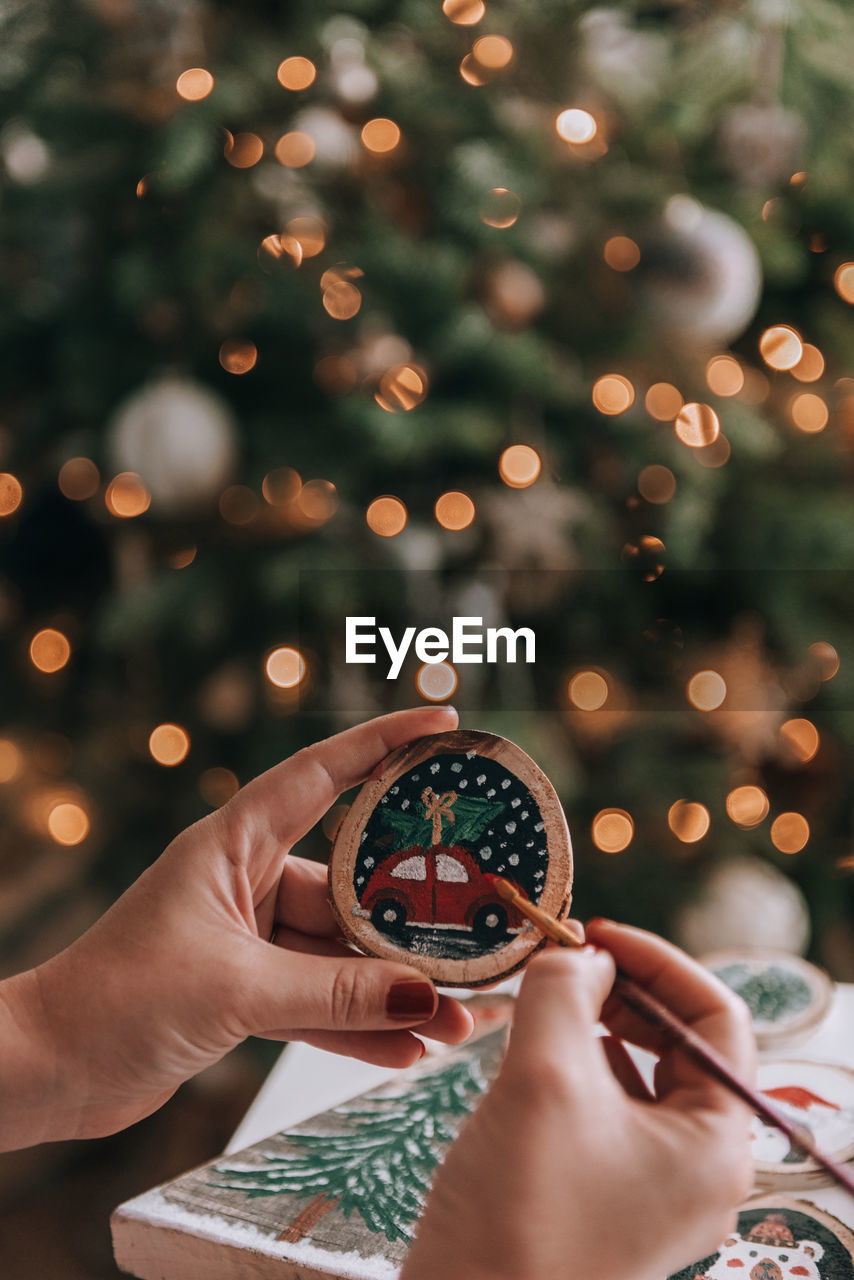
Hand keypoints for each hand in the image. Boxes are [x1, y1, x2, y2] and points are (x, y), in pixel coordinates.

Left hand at [0, 706, 473, 1149]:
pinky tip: (407, 1051)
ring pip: (338, 956)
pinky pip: (316, 1001)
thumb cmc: (118, 999)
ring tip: (457, 1020)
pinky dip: (356, 1025)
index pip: (322, 774)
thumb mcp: (237, 988)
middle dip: (409, 926)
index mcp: (233, 843)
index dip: (383, 743)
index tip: (444, 722)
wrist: (47, 1068)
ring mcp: (247, 939)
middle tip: (474, 942)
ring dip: (391, 991)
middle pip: (349, 888)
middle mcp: (246, 881)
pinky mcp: (243, 991)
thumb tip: (426, 999)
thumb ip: (335, 994)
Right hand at [402, 921, 755, 1279]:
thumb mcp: (543, 1077)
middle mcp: (697, 1167)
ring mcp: (650, 1186)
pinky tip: (532, 1047)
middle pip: (680, 1043)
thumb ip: (563, 991)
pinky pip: (605, 1107)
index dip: (659, 962)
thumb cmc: (520, 1215)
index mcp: (717, 1143)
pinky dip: (575, 1062)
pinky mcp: (604, 1196)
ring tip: (542, 994)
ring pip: (638, 1072)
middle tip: (563, 957)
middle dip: (622, 990)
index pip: (716, 1019)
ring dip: (595, 1021)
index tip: (597, 933)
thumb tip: (576, 952)